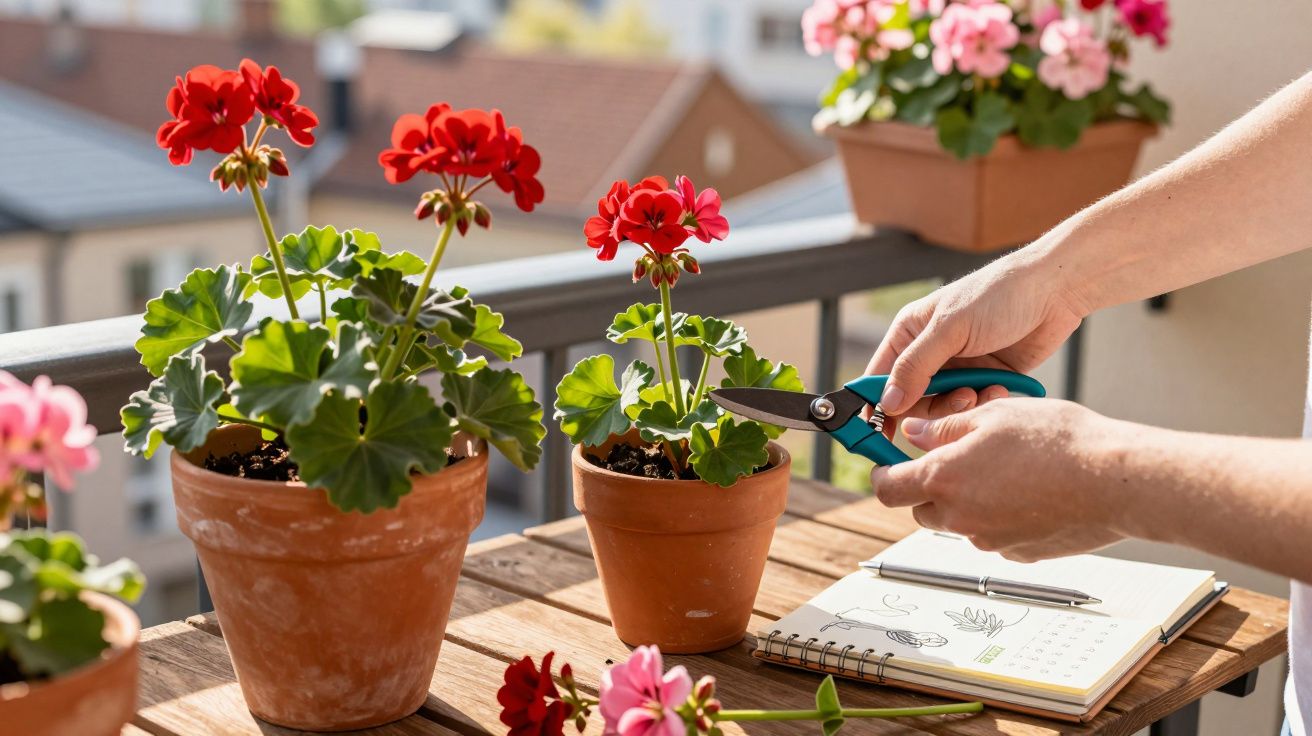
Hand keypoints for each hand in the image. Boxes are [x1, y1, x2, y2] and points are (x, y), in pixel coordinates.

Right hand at [866, 251, 1085, 417]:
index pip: (879, 377)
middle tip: (959, 398)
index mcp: (910, 333)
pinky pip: (972, 407)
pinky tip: (1000, 390)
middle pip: (911, 401)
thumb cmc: (999, 296)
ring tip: (981, 391)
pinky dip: (983, 404)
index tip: (879, 434)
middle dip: (931, 408)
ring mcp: (957, 368)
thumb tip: (887, 403)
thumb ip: (916, 366)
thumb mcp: (950, 328)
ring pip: (942, 409)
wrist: (1056, 291)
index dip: (876, 406)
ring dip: (960, 407)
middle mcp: (929, 353)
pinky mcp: (985, 380)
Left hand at [869, 398, 1129, 560]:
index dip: (882, 474)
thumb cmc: (1059, 440)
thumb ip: (945, 428)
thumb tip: (916, 433)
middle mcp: (960, 516)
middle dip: (928, 487)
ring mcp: (989, 540)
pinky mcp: (1018, 554)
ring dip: (967, 500)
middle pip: (921, 509)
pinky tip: (1030, 492)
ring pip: (959, 522)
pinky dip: (999, 516)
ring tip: (1005, 469)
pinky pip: (993, 534)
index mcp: (944, 478)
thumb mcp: (994, 415)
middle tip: (956, 459)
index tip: (885, 464)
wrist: (1116, 480)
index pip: (887, 488)